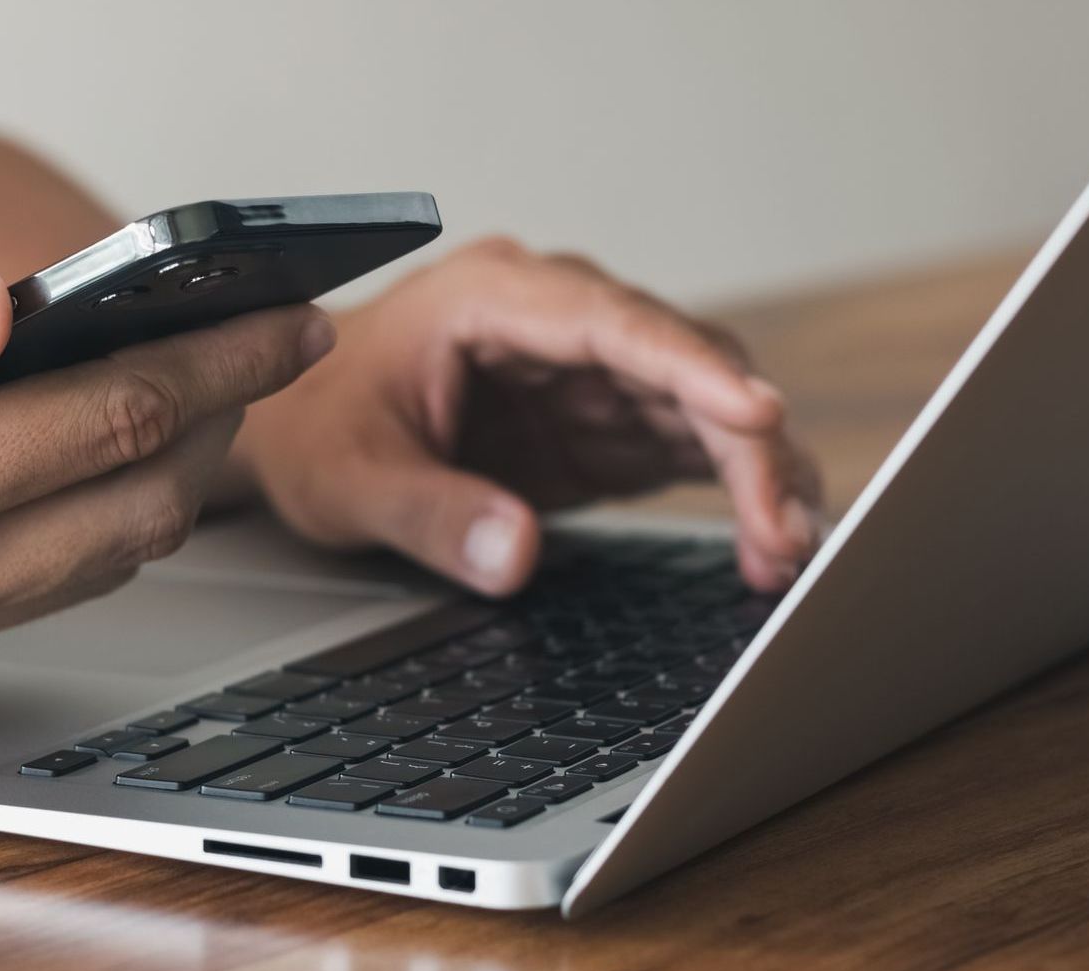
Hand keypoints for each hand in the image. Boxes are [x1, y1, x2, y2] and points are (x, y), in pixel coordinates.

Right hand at [0, 261, 329, 684]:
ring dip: (179, 470)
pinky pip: (47, 582)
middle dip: (229, 414)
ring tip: (217, 393)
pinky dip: (110, 516)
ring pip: (107, 552)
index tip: (290, 312)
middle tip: (279, 341)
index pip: (114, 417)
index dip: (221, 360)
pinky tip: (112, 465)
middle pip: (140, 495)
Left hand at [233, 237, 820, 595]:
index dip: (691, 369)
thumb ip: (429, 513)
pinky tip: (767, 541)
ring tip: (788, 552)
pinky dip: (733, 490)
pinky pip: (687, 444)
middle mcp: (555, 320)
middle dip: (745, 446)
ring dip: (754, 474)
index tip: (758, 415)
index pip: (611, 323)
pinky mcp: (602, 419)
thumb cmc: (315, 424)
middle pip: (680, 365)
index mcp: (492, 299)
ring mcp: (587, 368)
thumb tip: (514, 552)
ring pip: (702, 405)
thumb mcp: (350, 478)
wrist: (300, 424)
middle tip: (783, 535)